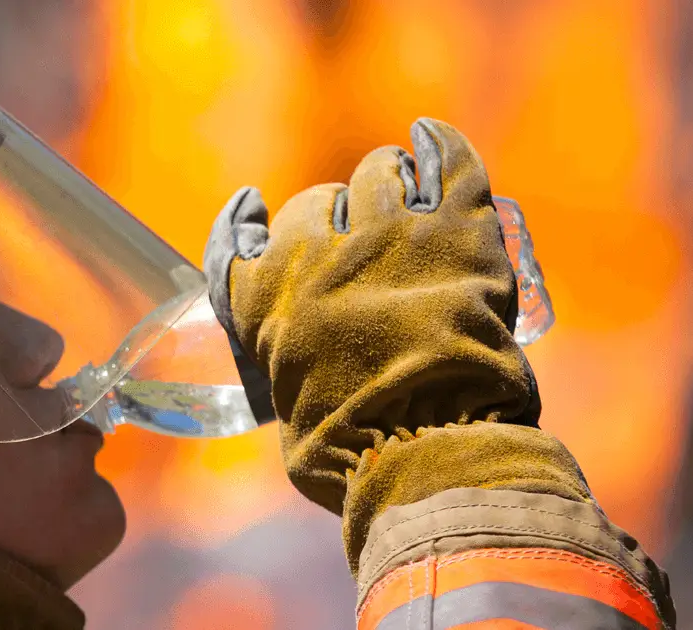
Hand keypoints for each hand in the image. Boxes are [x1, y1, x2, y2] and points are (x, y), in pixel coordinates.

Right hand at [203, 118, 545, 517]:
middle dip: (332, 216)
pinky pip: (444, 161)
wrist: (425, 448)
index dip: (243, 225)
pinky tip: (431, 138)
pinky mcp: (454, 229)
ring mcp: (387, 234)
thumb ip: (288, 376)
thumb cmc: (350, 451)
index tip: (251, 211)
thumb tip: (305, 383)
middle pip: (316, 203)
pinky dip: (437, 145)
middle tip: (357, 236)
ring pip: (378, 173)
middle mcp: (315, 255)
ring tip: (402, 191)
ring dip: (384, 181)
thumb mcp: (289, 416)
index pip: (238, 243)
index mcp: (264, 301)